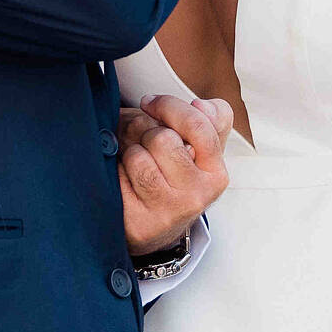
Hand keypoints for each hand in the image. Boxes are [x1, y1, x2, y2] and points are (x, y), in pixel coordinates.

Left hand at [118, 93, 232, 255]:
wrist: (154, 228)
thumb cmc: (175, 177)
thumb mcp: (200, 148)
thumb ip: (210, 119)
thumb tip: (200, 105)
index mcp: (216, 175)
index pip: (198, 126)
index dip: (169, 106)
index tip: (150, 103)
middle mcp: (196, 197)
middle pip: (162, 138)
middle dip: (145, 132)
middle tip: (143, 142)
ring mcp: (168, 214)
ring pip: (137, 157)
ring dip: (129, 152)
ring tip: (134, 163)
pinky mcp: (139, 224)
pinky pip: (118, 178)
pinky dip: (116, 171)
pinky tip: (123, 180)